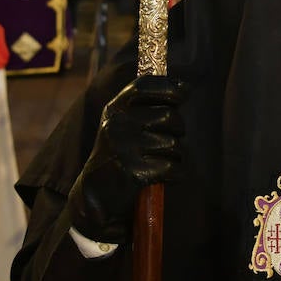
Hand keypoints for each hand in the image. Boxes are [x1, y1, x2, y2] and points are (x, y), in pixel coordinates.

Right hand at [67, 76, 186, 244]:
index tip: (184, 92)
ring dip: (176, 156)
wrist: (96, 194)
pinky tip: (165, 176)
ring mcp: (124, 147)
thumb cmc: (118, 154)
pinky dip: (176, 174)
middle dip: (178, 130)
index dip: (168, 86)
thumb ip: (145, 107)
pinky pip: (172, 168)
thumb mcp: (122, 124)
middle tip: (169, 142)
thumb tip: (184, 88)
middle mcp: (117, 124)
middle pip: (169, 116)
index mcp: (115, 109)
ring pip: (173, 144)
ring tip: (162, 161)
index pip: (144, 86)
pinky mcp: (133, 171)